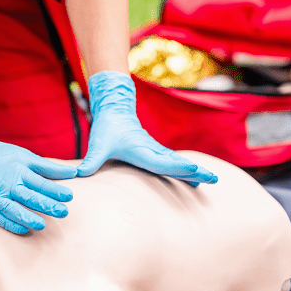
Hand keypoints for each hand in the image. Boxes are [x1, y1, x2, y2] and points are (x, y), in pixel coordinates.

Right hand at [0, 107, 76, 233]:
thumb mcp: (21, 155)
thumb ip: (46, 167)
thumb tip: (73, 173)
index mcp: (17, 170)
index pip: (40, 183)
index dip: (56, 190)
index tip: (69, 196)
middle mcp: (7, 184)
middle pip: (30, 197)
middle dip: (47, 205)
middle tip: (63, 212)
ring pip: (14, 209)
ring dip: (28, 217)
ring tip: (42, 224)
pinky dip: (11, 224)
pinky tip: (23, 229)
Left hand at [77, 71, 217, 186]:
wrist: (115, 110)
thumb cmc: (107, 129)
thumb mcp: (97, 146)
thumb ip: (90, 161)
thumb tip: (78, 175)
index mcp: (140, 150)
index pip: (161, 162)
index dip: (176, 167)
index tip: (193, 170)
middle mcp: (151, 151)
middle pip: (176, 163)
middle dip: (194, 171)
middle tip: (212, 178)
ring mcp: (155, 151)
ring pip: (177, 162)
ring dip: (194, 171)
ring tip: (211, 180)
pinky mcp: (155, 152)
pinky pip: (173, 162)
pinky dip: (186, 170)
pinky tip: (195, 180)